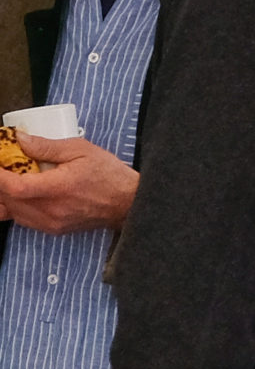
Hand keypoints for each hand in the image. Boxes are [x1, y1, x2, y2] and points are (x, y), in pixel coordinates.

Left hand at [0, 136, 138, 233]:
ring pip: (10, 210)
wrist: (128, 203)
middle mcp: (51, 210)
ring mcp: (50, 223)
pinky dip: (14, 205)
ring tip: (12, 178)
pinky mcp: (52, 229)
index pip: (13, 186)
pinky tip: (21, 192)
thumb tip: (20, 139)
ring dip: (5, 194)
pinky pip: (21, 219)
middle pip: (7, 199)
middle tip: (5, 164)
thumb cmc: (108, 175)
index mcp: (58, 188)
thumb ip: (46, 146)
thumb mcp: (81, 150)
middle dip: (0, 181)